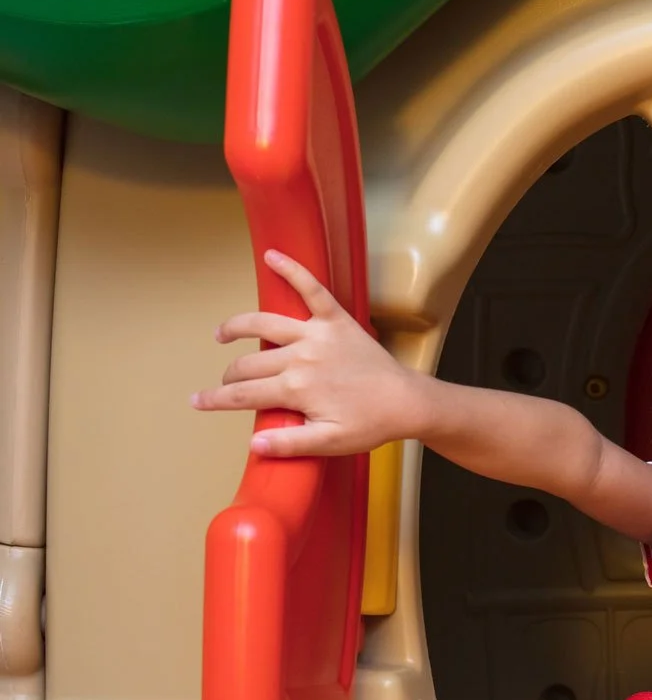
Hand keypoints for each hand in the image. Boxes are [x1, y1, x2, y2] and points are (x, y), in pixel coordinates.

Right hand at [191, 249, 424, 455]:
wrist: (407, 401)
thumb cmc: (370, 424)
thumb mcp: (329, 442)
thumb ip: (289, 443)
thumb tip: (253, 443)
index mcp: (296, 389)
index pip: (243, 395)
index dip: (215, 400)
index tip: (196, 402)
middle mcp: (301, 357)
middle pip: (249, 364)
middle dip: (230, 376)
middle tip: (228, 384)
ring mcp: (317, 334)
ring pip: (264, 325)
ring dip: (237, 327)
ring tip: (222, 335)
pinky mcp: (336, 319)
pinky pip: (312, 289)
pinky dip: (292, 270)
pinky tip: (272, 256)